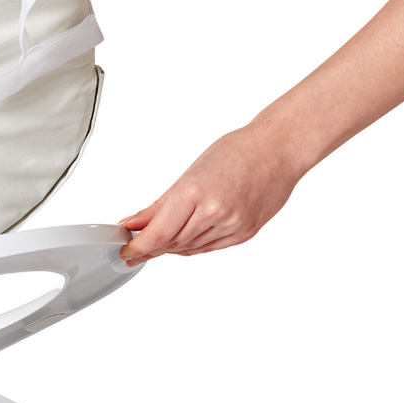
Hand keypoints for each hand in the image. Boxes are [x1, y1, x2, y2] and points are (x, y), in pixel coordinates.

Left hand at [118, 124, 301, 265]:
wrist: (278, 150)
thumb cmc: (236, 152)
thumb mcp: (189, 174)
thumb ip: (158, 206)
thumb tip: (132, 224)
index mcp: (195, 192)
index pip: (157, 234)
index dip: (137, 248)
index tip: (125, 252)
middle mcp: (214, 212)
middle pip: (172, 243)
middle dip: (151, 247)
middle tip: (135, 247)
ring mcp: (232, 225)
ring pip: (189, 249)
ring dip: (171, 247)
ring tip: (159, 241)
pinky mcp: (244, 234)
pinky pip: (209, 248)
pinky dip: (193, 246)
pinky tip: (185, 240)